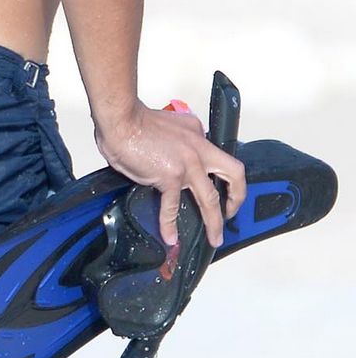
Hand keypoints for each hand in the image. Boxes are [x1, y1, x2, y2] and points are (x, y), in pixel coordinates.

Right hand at [95, 101, 246, 248]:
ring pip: (210, 198)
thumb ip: (176, 141)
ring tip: (214, 237)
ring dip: (214, 221)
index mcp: (197, 134)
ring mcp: (188, 164)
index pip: (217, 155)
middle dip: (237, 197)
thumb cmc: (134, 120)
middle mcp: (199, 148)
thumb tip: (170, 158)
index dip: (222, 173)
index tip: (222, 186)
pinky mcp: (170, 177)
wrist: (120, 120)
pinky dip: (170, 224)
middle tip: (230, 213)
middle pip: (233, 175)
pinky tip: (170, 237)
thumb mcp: (168, 125)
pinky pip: (171, 206)